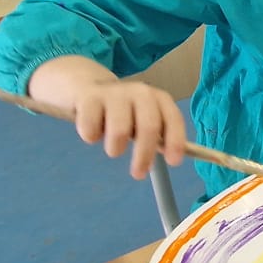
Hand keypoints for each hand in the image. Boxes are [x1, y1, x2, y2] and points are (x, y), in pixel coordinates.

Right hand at [28, 55, 185, 178]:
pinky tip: (93, 130)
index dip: (175, 140)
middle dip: (144, 155)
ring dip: (115, 148)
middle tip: (138, 174)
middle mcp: (140, 92)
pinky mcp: (89, 98)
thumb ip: (158, 137)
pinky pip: (91, 130)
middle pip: (148, 126)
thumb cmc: (123, 111)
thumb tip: (172, 158)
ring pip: (119, 131)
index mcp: (158, 98)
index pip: (173, 119)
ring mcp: (115, 93)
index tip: (173, 162)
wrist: (87, 88)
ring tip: (113, 148)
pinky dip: (91, 137)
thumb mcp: (143, 120)